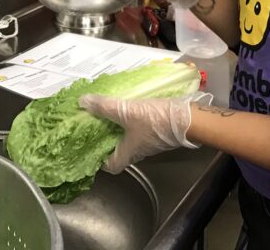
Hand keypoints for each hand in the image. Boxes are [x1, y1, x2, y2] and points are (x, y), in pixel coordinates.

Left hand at [78, 92, 210, 172]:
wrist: (186, 118)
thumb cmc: (155, 121)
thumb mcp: (126, 111)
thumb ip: (105, 107)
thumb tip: (83, 102)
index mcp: (128, 152)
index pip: (111, 166)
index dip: (100, 161)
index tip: (91, 149)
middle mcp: (139, 151)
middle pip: (119, 151)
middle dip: (108, 140)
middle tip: (96, 126)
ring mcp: (150, 142)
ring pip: (130, 139)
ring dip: (119, 129)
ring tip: (109, 114)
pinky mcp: (159, 132)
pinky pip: (140, 130)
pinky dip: (131, 122)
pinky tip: (129, 109)